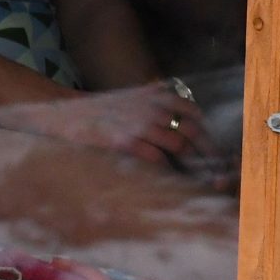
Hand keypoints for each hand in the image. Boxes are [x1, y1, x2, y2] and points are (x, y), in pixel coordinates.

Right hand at [0, 79, 219, 171]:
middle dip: (207, 152)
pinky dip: (167, 171)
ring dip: (191, 165)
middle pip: (191, 131)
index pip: (193, 112)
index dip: (207, 133)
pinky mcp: (125, 141)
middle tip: (215, 172)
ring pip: (178, 146)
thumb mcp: (128, 98)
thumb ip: (152, 101)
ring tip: (198, 182)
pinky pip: (156, 159)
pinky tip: (171, 183)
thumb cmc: (97, 110)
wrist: (63, 113)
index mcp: (153, 96)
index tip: (215, 151)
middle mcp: (150, 107)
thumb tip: (174, 114)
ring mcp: (138, 124)